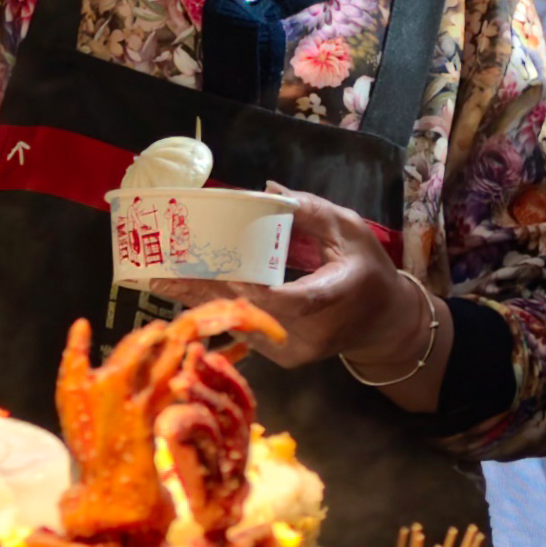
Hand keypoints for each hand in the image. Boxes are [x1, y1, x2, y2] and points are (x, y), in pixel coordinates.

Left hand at [137, 195, 426, 378]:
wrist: (384, 324)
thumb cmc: (369, 272)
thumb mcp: (350, 231)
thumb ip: (311, 211)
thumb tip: (269, 189)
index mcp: (331, 299)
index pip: (285, 299)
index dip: (249, 288)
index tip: (214, 270)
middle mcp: (307, 334)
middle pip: (247, 312)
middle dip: (202, 289)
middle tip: (161, 271)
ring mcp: (290, 351)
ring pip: (239, 324)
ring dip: (199, 300)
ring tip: (161, 279)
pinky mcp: (279, 356)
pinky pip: (242, 329)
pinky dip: (215, 308)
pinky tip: (184, 291)